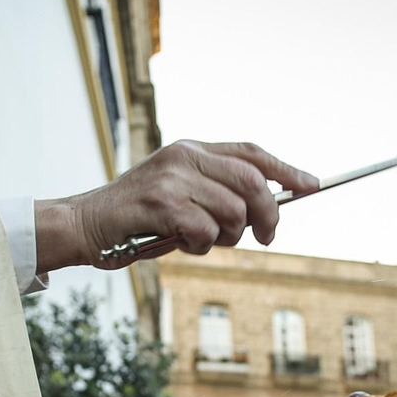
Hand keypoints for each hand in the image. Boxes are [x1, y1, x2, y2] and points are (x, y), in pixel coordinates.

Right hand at [35, 140, 317, 271]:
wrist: (84, 224)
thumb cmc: (136, 218)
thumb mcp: (179, 194)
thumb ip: (216, 193)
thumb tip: (267, 210)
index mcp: (191, 150)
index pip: (251, 152)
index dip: (286, 169)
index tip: (311, 186)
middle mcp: (184, 157)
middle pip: (253, 183)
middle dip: (269, 216)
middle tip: (266, 238)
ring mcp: (172, 179)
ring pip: (233, 213)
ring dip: (226, 238)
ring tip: (200, 241)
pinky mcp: (161, 204)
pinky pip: (205, 232)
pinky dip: (199, 247)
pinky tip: (178, 244)